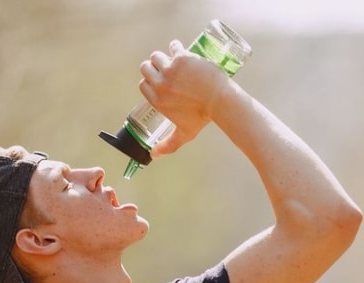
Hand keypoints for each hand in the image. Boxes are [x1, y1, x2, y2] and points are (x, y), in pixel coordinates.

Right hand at [138, 39, 230, 157]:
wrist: (220, 102)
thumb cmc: (202, 118)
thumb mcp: (183, 134)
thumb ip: (167, 145)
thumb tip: (153, 155)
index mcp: (157, 100)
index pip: (143, 85)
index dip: (150, 82)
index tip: (159, 81)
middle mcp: (160, 84)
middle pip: (146, 68)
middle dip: (153, 68)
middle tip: (165, 69)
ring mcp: (170, 70)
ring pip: (157, 56)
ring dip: (163, 57)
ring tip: (172, 59)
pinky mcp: (182, 58)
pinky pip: (173, 46)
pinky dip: (176, 47)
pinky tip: (179, 49)